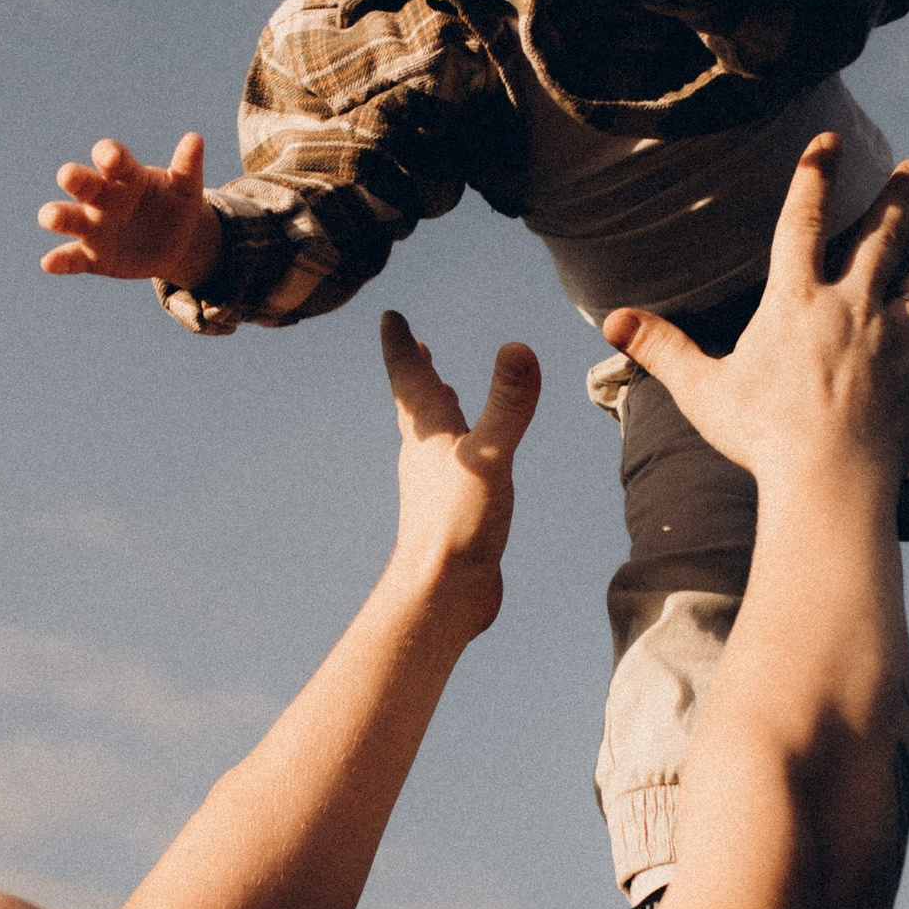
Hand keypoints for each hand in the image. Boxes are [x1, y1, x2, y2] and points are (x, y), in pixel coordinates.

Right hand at [39, 131, 220, 287]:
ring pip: (68, 217)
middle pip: (81, 182)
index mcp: (124, 175)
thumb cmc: (175, 206)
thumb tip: (195, 138)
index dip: (108, 155)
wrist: (176, 244)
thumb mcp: (186, 189)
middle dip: (74, 178)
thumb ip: (187, 167)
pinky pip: (72, 258)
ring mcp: (93, 226)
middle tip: (69, 176)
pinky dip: (60, 260)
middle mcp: (101, 197)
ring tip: (50, 217)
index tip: (112, 157)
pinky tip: (49, 263)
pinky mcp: (92, 256)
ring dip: (57, 215)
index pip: (109, 157)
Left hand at [378, 311, 540, 642]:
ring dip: (436, 409)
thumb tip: (518, 347)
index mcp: (430, 436)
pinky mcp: (452, 513)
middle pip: (417, 404)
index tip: (389, 315)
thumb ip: (507, 405)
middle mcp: (427, 456)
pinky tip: (470, 462)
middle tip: (413, 345)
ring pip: (433, 436)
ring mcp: (437, 486)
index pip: (410, 379)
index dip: (400, 345)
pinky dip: (457, 448)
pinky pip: (451, 468)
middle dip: (416, 372)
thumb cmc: (458, 525)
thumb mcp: (490, 457)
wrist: (444, 594)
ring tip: (442, 393)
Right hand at [601, 144, 908, 493]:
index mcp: (795, 302)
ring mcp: (894, 336)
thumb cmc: (761, 437)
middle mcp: (851, 306)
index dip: (814, 177)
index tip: (829, 141)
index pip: (803, 223)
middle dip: (900, 196)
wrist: (829, 480)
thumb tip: (612, 320)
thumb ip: (662, 348)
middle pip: (881, 237)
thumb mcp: (702, 390)